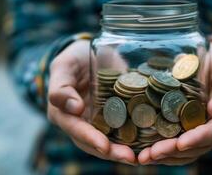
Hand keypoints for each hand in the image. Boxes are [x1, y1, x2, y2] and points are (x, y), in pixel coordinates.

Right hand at [47, 40, 136, 165]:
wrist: (94, 53)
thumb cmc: (74, 58)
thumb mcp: (64, 66)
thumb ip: (61, 86)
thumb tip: (74, 108)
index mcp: (63, 113)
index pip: (75, 129)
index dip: (90, 138)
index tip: (105, 146)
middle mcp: (82, 123)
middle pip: (94, 143)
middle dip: (112, 152)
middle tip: (130, 158)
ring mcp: (100, 122)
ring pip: (111, 141)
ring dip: (125, 151)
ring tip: (142, 157)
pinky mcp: (116, 117)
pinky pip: (125, 130)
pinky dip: (136, 138)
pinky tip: (150, 144)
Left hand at [138, 39, 211, 164]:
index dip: (198, 139)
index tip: (180, 143)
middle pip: (196, 147)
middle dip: (173, 151)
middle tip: (151, 154)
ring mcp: (201, 133)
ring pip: (184, 152)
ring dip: (164, 156)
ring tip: (143, 157)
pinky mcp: (187, 130)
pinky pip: (176, 146)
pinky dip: (161, 150)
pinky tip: (143, 151)